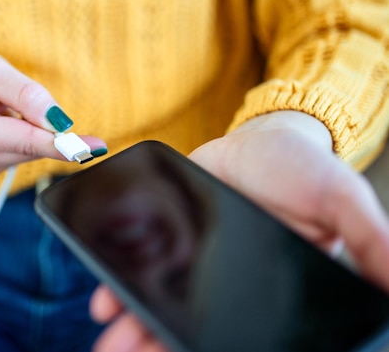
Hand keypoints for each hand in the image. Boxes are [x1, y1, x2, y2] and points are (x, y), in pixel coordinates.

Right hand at [0, 49, 105, 176]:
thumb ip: (25, 93)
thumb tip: (59, 122)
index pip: (25, 140)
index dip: (62, 144)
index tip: (93, 148)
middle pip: (32, 147)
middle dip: (44, 126)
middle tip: (32, 101)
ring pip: (31, 152)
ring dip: (33, 129)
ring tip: (5, 108)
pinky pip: (24, 154)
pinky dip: (26, 136)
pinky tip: (6, 122)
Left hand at [90, 110, 388, 351]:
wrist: (260, 137)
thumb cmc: (303, 171)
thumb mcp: (340, 199)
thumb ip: (369, 237)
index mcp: (269, 285)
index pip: (239, 330)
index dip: (206, 347)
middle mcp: (227, 282)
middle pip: (191, 325)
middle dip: (158, 344)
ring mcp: (195, 261)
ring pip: (162, 304)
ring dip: (134, 326)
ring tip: (110, 339)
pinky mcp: (170, 237)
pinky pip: (143, 268)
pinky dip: (120, 287)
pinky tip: (105, 300)